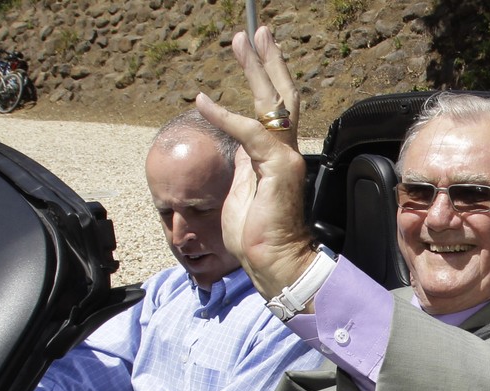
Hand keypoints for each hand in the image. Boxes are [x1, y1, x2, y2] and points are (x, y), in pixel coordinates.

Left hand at [196, 26, 315, 299]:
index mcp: (274, 157)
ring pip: (273, 103)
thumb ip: (243, 165)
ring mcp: (284, 158)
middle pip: (281, 96)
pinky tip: (204, 101)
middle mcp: (285, 152)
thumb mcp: (242, 191)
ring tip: (245, 39)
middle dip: (267, 62)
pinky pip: (250, 132)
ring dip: (256, 69)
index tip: (252, 54)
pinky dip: (225, 115)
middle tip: (257, 31)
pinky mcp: (277, 168)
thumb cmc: (256, 235)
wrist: (273, 261)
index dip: (263, 81)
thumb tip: (236, 146)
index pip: (272, 111)